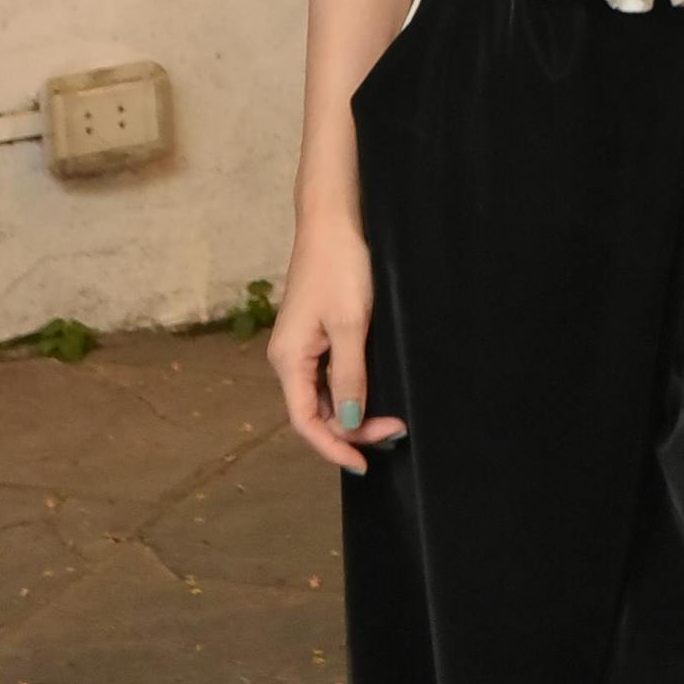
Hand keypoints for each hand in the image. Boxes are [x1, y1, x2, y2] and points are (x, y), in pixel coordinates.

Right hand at [267, 216, 406, 473]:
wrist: (333, 219)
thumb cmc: (340, 266)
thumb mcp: (351, 325)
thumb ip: (350, 376)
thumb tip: (351, 423)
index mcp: (289, 360)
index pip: (305, 422)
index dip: (333, 447)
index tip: (363, 464)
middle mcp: (289, 358)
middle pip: (317, 412)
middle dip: (353, 429)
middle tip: (395, 430)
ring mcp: (302, 346)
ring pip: (326, 396)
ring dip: (355, 411)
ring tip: (391, 419)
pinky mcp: (316, 333)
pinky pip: (330, 375)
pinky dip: (353, 390)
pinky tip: (375, 393)